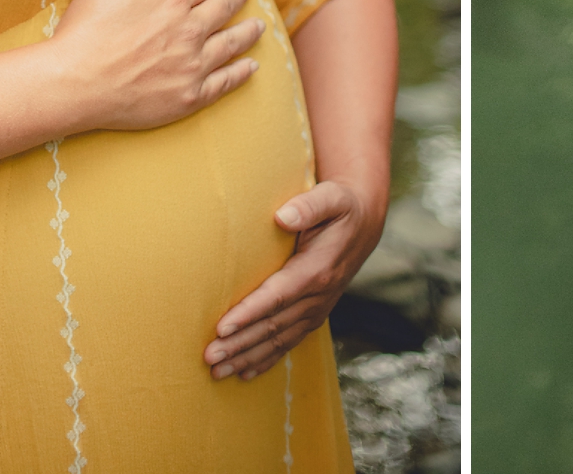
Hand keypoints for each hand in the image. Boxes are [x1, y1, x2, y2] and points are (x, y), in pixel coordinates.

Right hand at [49, 0, 262, 132]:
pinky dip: (242, 72)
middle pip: (225, 7)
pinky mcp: (190, 95)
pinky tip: (251, 66)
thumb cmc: (85, 30)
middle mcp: (190, 29)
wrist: (75, 83)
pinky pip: (226, 81)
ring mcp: (193, 64)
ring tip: (259, 25)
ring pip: (232, 43)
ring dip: (249, 31)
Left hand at [202, 176, 385, 381]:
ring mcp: (317, 309)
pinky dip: (267, 360)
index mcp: (318, 269)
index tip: (222, 327)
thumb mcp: (331, 198)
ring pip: (279, 340)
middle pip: (274, 325)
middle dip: (240, 343)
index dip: (250, 313)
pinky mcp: (313, 315)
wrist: (364, 225)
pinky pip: (289, 343)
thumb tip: (282, 216)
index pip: (278, 296)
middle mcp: (319, 296)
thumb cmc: (341, 208)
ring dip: (247, 357)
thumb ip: (308, 206)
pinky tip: (245, 374)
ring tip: (218, 372)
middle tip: (209, 356)